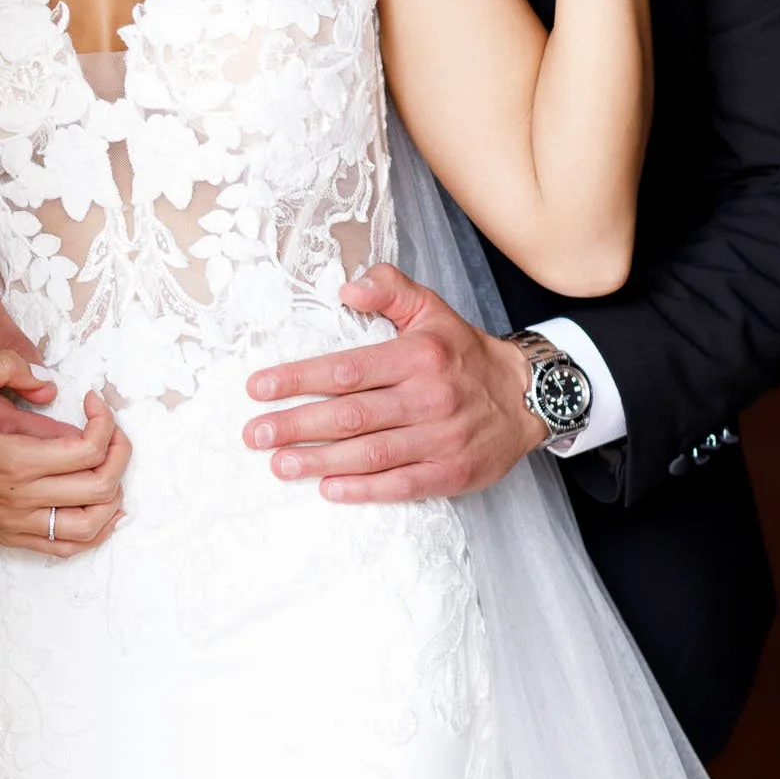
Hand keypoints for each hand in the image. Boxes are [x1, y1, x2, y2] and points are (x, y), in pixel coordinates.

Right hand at [0, 358, 130, 555]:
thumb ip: (6, 364)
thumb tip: (48, 381)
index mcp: (11, 460)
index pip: (86, 451)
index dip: (104, 422)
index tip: (93, 400)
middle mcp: (19, 499)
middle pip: (98, 488)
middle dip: (119, 452)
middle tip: (110, 428)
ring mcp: (16, 523)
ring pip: (89, 526)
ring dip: (113, 495)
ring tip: (109, 463)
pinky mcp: (10, 535)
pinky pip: (65, 547)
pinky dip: (94, 530)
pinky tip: (103, 506)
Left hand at [242, 264, 545, 501]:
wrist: (525, 395)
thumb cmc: (464, 351)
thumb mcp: (430, 307)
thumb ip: (388, 290)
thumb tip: (346, 289)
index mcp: (416, 355)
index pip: (346, 369)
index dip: (298, 379)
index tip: (259, 388)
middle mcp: (427, 396)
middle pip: (350, 415)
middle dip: (296, 425)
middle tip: (254, 435)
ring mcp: (440, 437)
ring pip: (370, 453)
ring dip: (319, 461)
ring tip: (279, 465)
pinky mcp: (451, 472)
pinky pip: (401, 484)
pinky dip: (363, 490)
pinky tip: (329, 488)